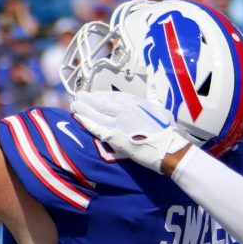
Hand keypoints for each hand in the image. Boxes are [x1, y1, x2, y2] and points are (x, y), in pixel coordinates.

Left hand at [70, 90, 191, 172]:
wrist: (167, 148)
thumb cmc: (167, 133)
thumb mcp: (161, 113)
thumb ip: (149, 106)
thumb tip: (146, 102)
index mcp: (136, 103)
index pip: (114, 97)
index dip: (103, 96)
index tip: (95, 95)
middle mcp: (125, 109)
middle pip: (102, 102)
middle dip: (89, 99)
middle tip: (80, 96)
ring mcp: (118, 122)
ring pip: (96, 112)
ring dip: (83, 108)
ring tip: (75, 105)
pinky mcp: (113, 135)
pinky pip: (95, 126)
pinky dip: (85, 120)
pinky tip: (78, 117)